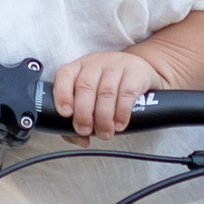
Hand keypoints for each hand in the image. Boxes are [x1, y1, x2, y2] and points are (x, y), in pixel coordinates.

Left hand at [52, 46, 166, 138]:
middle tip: (86, 131)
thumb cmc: (111, 87)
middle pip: (85, 87)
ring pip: (106, 92)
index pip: (64, 75)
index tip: (66, 114)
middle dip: (84, 114)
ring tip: (105, 133)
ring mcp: (116, 64)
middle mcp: (95, 63)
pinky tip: (119, 124)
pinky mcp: (135, 71)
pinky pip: (127, 93)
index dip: (62, 95)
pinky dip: (121, 113)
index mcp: (79, 67)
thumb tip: (80, 140)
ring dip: (103, 118)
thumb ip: (79, 118)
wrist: (141, 71)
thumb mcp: (92, 97)